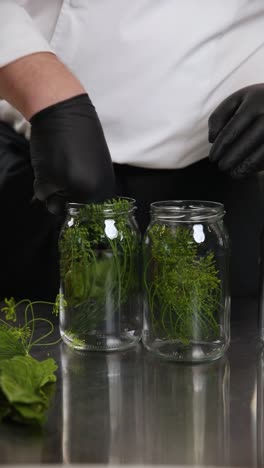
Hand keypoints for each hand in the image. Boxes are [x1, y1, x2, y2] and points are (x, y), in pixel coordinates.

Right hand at [30, 93, 114, 213]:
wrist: (63, 111)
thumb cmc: (83, 133)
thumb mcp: (97, 163)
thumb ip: (92, 184)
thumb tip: (83, 201)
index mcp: (104, 187)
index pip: (89, 209)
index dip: (80, 199)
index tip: (75, 183)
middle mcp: (89, 191)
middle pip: (72, 208)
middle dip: (65, 195)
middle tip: (65, 170)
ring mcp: (69, 188)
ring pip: (55, 203)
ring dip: (53, 189)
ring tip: (58, 165)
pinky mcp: (50, 182)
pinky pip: (42, 194)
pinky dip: (41, 181)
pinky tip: (48, 163)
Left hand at [208, 84, 263, 177]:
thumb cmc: (256, 101)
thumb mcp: (236, 101)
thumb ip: (218, 116)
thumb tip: (212, 139)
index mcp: (255, 102)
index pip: (233, 129)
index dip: (220, 147)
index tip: (213, 158)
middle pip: (248, 142)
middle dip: (232, 158)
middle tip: (221, 167)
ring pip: (261, 152)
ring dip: (246, 166)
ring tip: (234, 174)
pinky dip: (258, 166)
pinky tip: (248, 170)